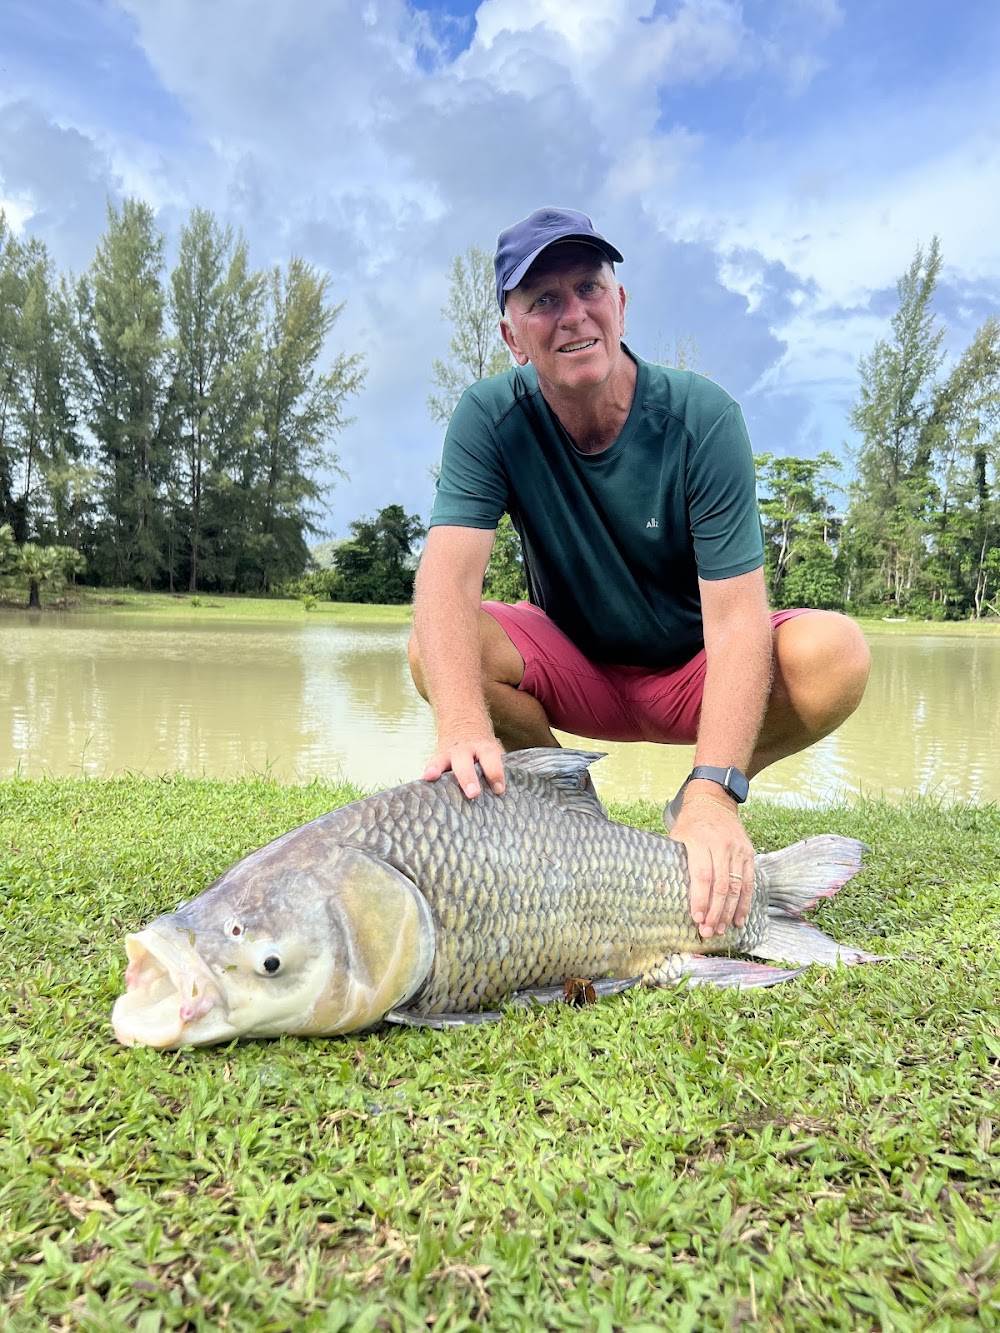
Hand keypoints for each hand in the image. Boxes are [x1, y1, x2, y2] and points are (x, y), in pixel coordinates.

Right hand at [422, 734, 506, 799]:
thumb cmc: (483, 750)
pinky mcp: (438, 757)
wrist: (464, 723)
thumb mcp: (493, 753)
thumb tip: (503, 797)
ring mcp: (450, 752)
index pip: (491, 758)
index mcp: (484, 748)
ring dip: (438, 769)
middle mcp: (466, 749)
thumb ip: (496, 770)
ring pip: (444, 760)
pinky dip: (429, 770)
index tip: (498, 789)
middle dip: (468, 777)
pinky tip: (424, 778)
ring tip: (431, 776)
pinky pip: (433, 764)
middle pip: (466, 761)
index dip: (495, 772)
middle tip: (473, 793)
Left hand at [669, 796, 754, 939]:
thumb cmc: (690, 823)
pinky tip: (738, 919)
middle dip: (714, 912)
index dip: (700, 899)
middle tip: (708, 932)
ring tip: (721, 929)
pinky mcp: (749, 853)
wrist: (714, 801)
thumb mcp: (675, 837)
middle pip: (720, 885)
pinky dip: (744, 902)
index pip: (702, 875)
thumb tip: (660, 891)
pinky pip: (748, 882)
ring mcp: (738, 849)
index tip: (696, 918)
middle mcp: (722, 844)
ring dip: (729, 912)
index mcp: (700, 840)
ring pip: (736, 886)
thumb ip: (672, 862)